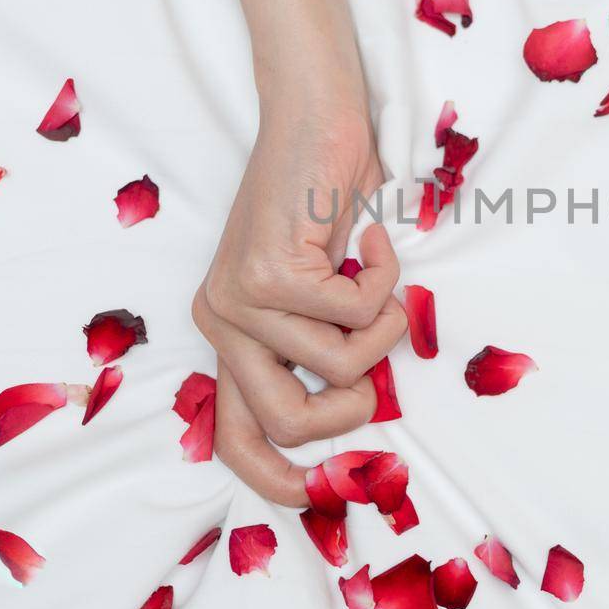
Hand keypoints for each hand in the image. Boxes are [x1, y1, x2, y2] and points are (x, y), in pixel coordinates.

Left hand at [194, 84, 406, 505]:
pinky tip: (369, 239)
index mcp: (229, 332)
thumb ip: (322, 344)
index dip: (276, 480)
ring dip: (385, 327)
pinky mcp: (268, 273)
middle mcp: (222, 321)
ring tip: (379, 276)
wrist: (314, 114)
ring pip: (340, 368)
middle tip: (378, 362)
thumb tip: (364, 411)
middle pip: (287, 425)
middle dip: (354, 407)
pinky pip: (358, 318)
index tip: (322, 494)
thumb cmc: (328, 196)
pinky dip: (386, 283)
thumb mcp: (321, 288)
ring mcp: (239, 299)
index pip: (234, 440)